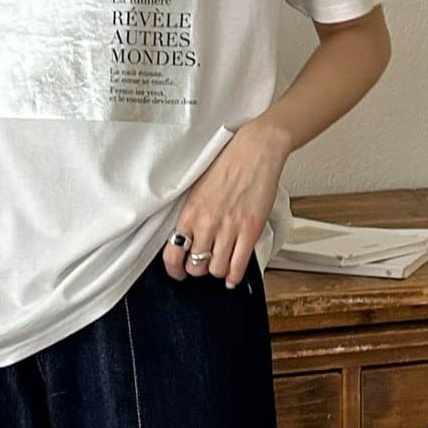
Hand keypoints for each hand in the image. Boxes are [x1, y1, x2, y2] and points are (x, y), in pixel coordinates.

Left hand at [163, 117, 291, 285]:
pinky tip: (233, 276)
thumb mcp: (198, 188)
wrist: (255, 151)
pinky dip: (235, 276)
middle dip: (198, 270)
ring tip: (221, 265)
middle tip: (203, 265)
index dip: (174, 270)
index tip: (178, 273)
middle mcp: (207, 223)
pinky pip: (238, 266)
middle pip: (195, 266)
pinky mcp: (250, 230)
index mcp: (190, 212)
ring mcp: (229, 228)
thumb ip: (192, 214)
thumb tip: (187, 237)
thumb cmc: (228, 164)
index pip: (172, 253)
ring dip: (218, 272)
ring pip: (216, 269)